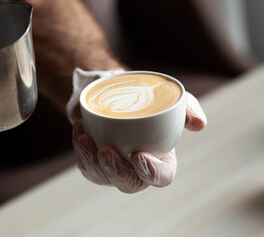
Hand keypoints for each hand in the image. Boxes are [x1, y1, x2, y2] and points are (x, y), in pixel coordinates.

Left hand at [72, 92, 206, 192]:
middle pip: (129, 183)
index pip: (162, 177)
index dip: (152, 172)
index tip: (139, 154)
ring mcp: (114, 169)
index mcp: (160, 160)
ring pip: (102, 176)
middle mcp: (136, 169)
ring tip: (85, 136)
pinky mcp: (94, 164)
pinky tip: (79, 131)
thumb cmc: (145, 101)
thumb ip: (187, 108)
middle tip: (106, 150)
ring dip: (91, 159)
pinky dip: (80, 150)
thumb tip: (199, 124)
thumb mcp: (169, 99)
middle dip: (116, 171)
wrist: (116, 95)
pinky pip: (86, 164)